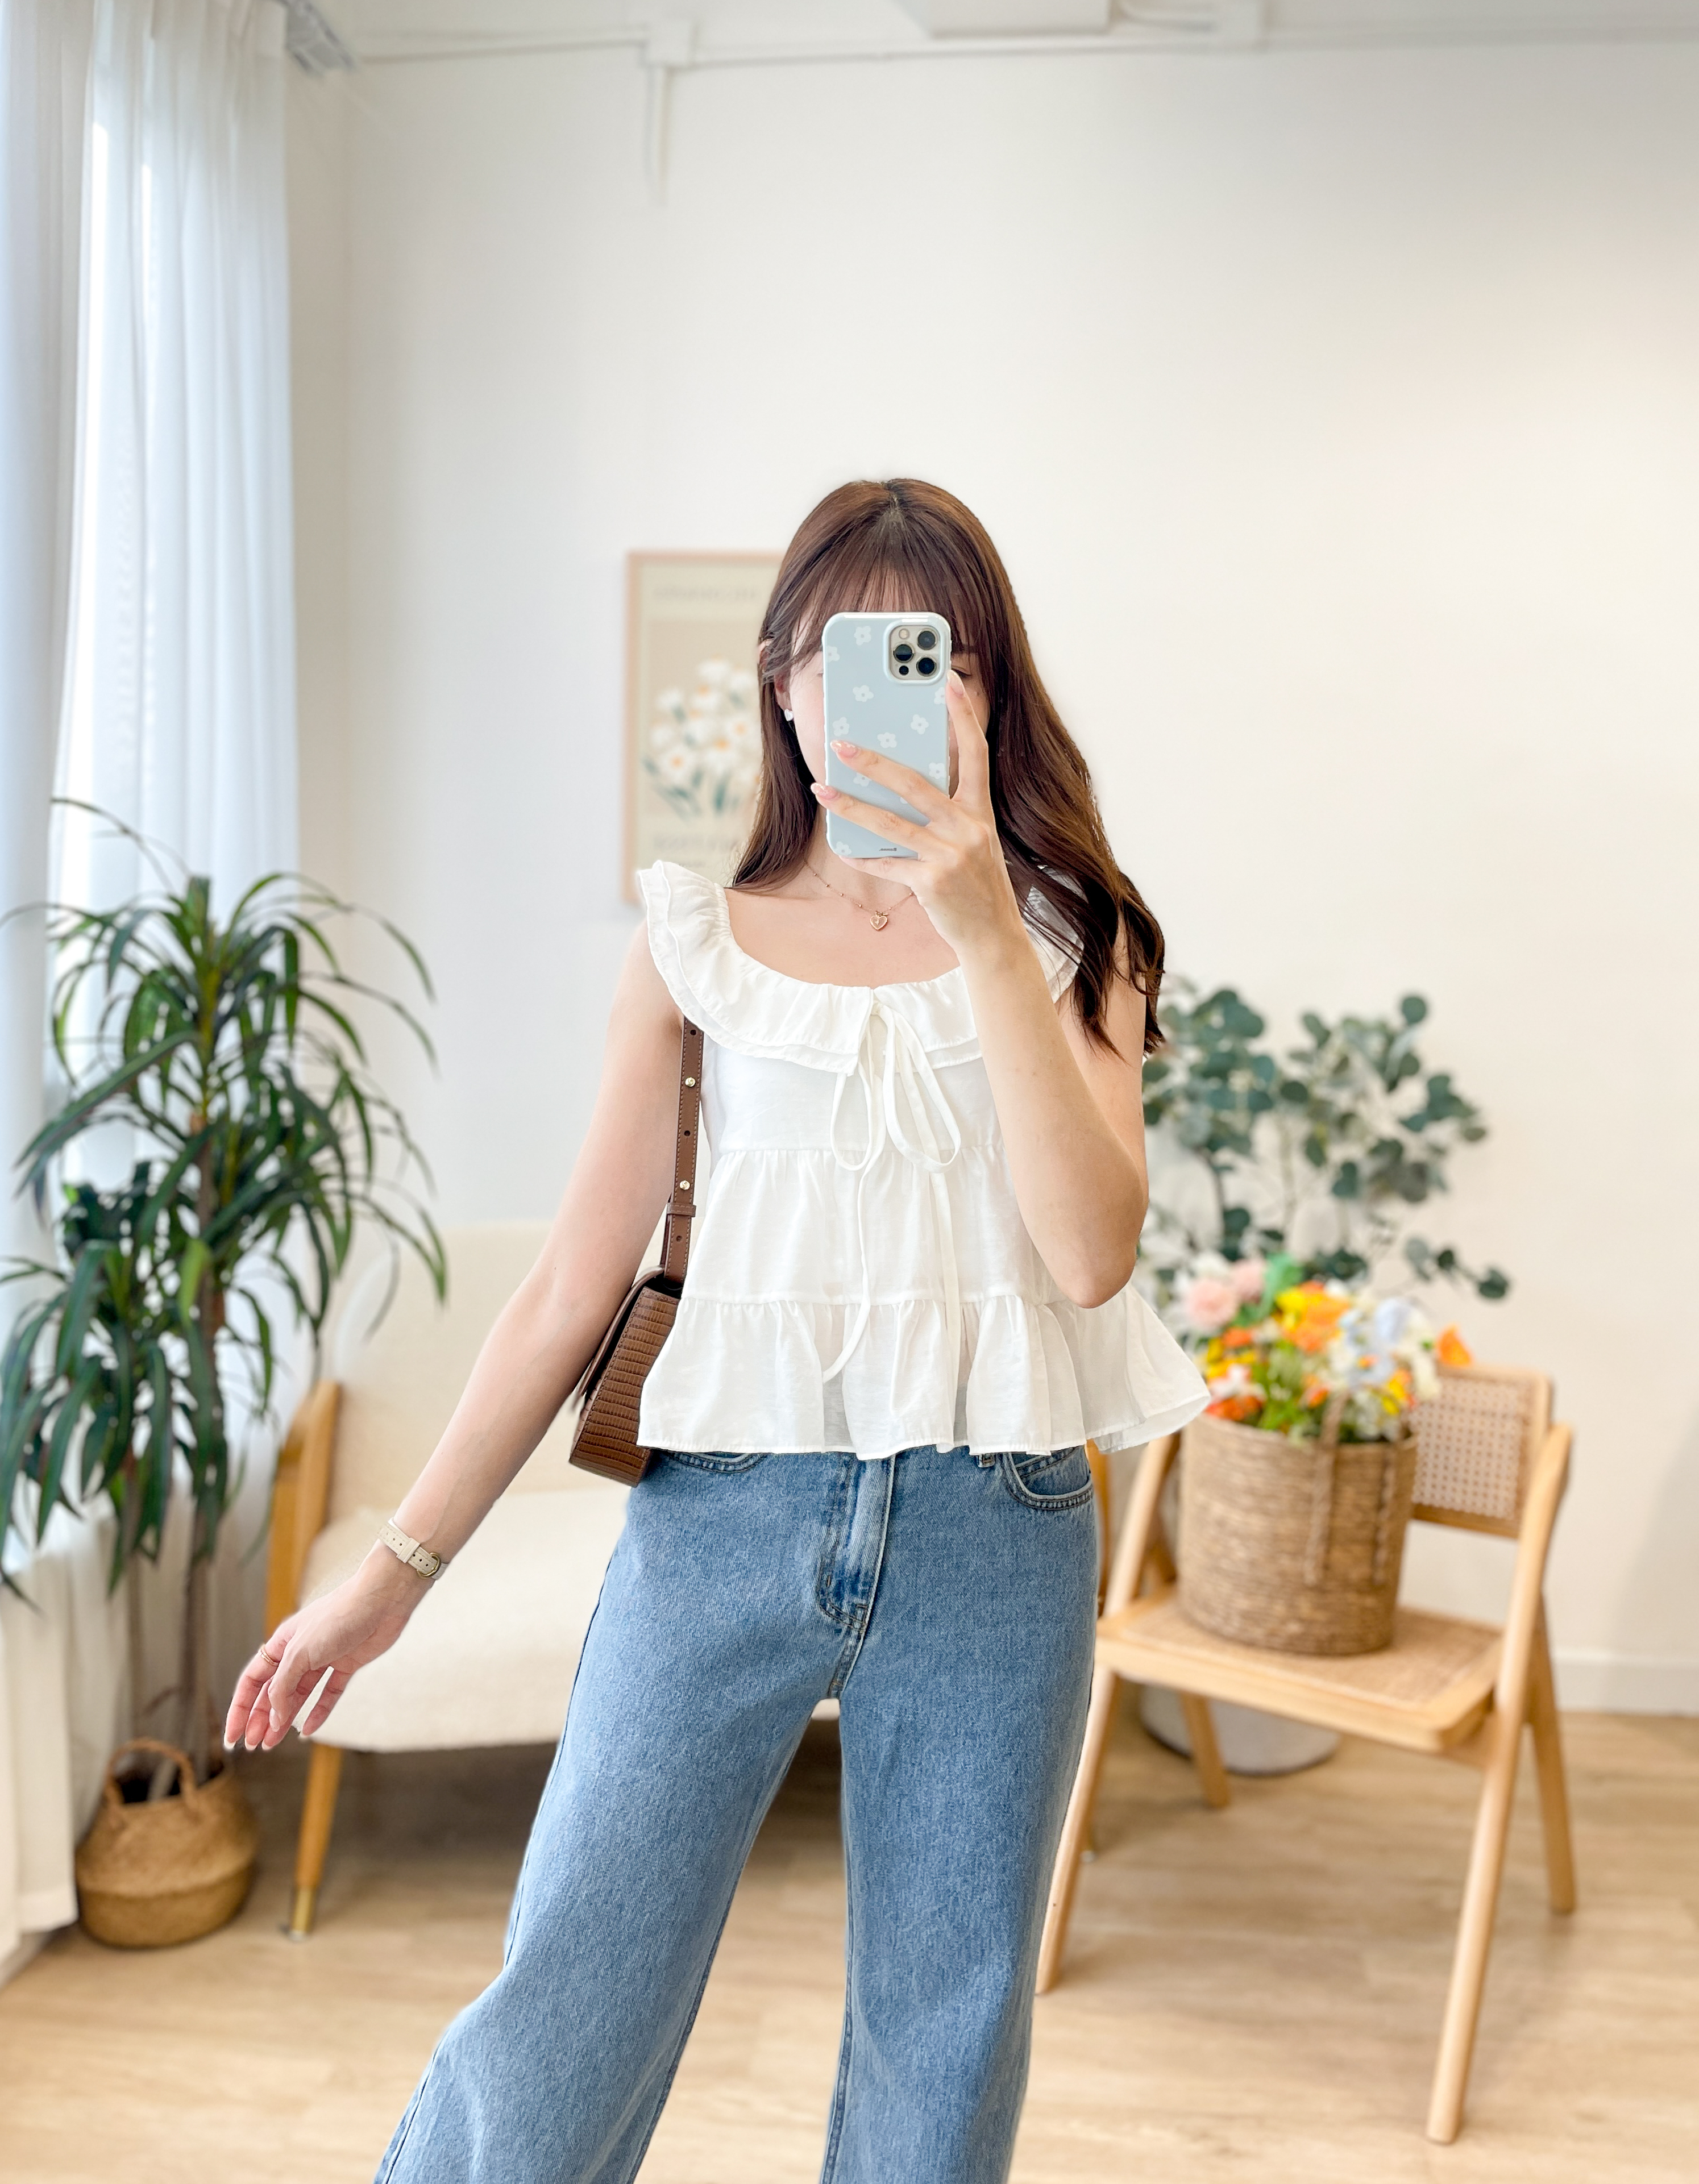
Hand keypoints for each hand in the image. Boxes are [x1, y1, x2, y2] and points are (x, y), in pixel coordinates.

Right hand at [224, 1551, 424, 1750]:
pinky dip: (319, 1711)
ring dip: (285, 1719)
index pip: (252, 1681)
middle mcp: (300, 1652)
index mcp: (282, 1644)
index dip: (240, 1709)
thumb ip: (283, 1687)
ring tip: (273, 1744)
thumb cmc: (338, 1617)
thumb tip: (274, 1718)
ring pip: (299, 1695)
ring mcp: (324, 1658)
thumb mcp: (300, 1652)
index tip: (233, 1736)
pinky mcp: (347, 1664)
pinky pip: (328, 1693)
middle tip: (254, 1746)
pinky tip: (309, 1730)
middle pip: (273, 1691)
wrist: (382, 1600)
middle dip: (261, 1719)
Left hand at [811, 671, 1024, 964]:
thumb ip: (945, 813)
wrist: (993, 935)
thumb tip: (896, 785)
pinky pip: (887, 862)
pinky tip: (841, 845)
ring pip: (891, 822)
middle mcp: (969, 828)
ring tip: (822, 789)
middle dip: (874, 761)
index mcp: (980, 810)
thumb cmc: (977, 882)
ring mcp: (951, 855)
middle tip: (841, 743)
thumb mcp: (972, 840)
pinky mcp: (932, 882)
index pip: (975, 752)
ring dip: (850, 804)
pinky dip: (862, 854)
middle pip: (915, 783)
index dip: (963, 715)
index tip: (948, 680)